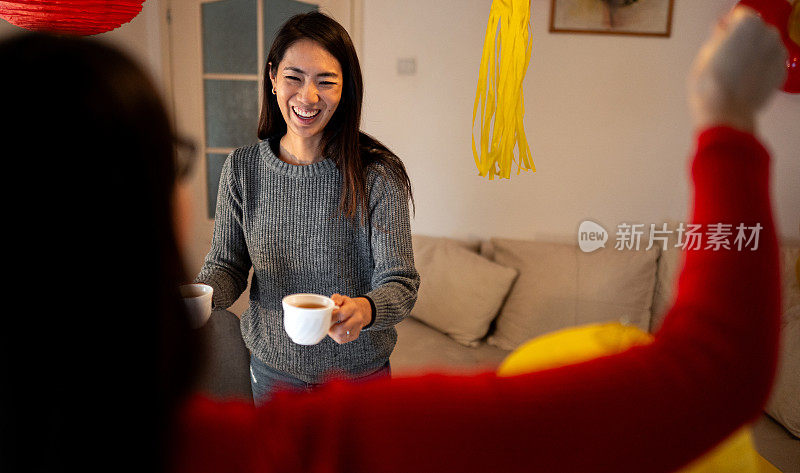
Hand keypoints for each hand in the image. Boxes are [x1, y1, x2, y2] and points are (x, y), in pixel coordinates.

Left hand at [328, 294, 372, 343]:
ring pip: (340, 336)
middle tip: (327, 323)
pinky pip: (341, 340)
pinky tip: (336, 330)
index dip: (331, 316)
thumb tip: (333, 304)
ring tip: (331, 326)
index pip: (340, 314)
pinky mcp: (354, 336)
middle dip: (331, 327)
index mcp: (353, 308)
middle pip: (341, 329)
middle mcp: (357, 319)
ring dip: (332, 332)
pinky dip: (336, 336)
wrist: (358, 312)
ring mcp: (357, 328)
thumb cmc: (347, 305)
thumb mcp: (342, 298)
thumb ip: (336, 298)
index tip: (325, 316)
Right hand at [688, 6, 786, 132]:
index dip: (727, 25)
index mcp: (747, 25)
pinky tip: (745, 79)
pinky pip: (769, 63)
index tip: (720, 34)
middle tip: (726, 55)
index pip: (739, 15)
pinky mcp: (781, 72)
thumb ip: (718, 37)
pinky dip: (760, 67)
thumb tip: (722, 31)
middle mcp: (768, 35)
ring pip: (764, 46)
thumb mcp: (705, 54)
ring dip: (753, 52)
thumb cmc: (711, 84)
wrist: (726, 113)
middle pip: (755, 30)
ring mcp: (778, 54)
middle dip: (743, 39)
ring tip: (736, 70)